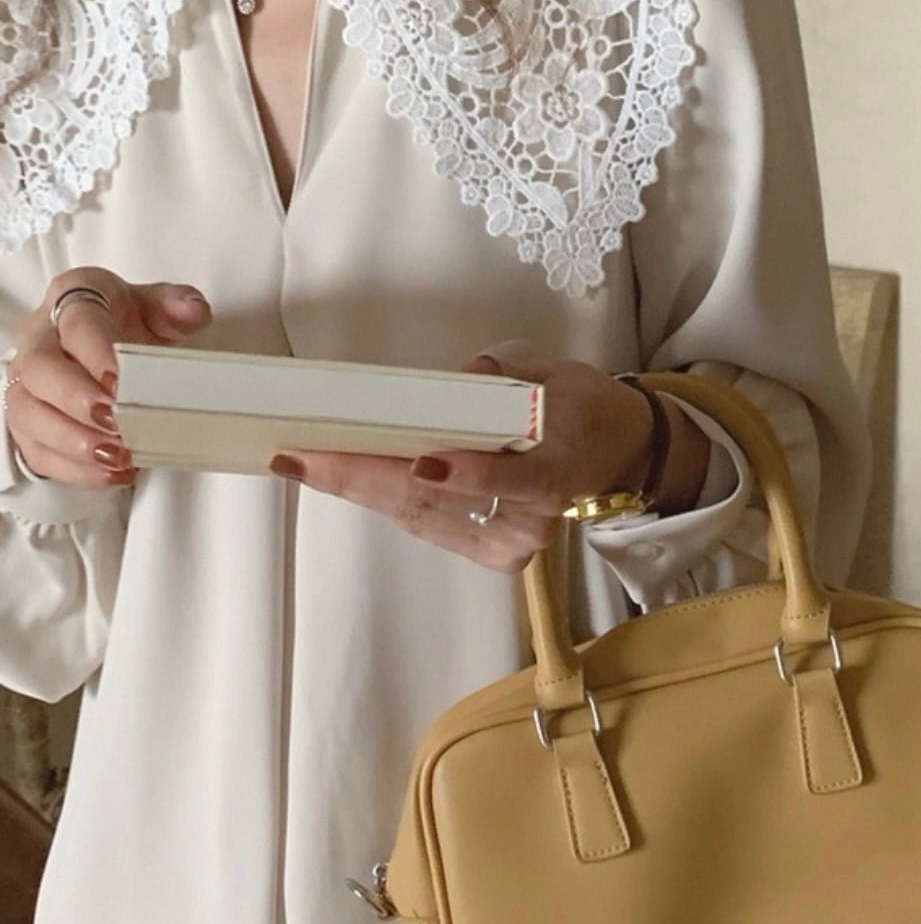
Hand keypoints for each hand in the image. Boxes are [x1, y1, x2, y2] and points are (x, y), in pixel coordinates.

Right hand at [4, 267, 212, 486]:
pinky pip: (36, 449)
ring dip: (73, 440)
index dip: (96, 352)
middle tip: (114, 421)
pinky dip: (73, 468)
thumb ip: (177, 304)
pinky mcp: (30, 422)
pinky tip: (109, 473)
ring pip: (29, 414)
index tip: (120, 382)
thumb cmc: (126, 322)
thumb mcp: (156, 306)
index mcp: (73, 300)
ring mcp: (29, 383)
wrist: (107, 344)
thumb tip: (192, 310)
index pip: (76, 323)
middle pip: (39, 370)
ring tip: (115, 456)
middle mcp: (39, 340)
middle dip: (76, 400)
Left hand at [270, 342, 711, 573]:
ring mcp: (505, 545)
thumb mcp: (559, 375)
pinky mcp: (485, 552)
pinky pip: (422, 523)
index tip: (418, 461)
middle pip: (437, 503)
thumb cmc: (584, 410)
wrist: (616, 456)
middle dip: (364, 478)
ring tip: (302, 463)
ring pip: (418, 518)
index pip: (509, 477)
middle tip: (301, 457)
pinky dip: (377, 499)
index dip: (464, 473)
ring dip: (357, 490)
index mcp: (557, 473)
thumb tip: (466, 375)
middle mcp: (529, 521)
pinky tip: (337, 477)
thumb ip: (513, 371)